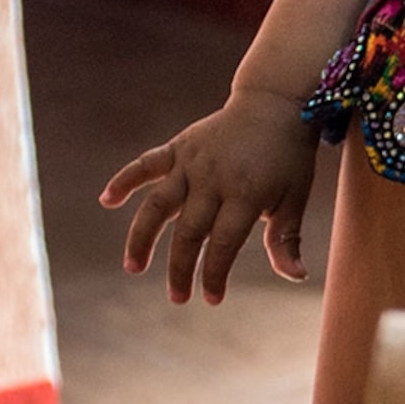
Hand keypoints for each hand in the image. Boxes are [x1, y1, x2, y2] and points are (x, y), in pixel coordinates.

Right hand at [100, 86, 322, 302]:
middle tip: (177, 298)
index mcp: (247, 194)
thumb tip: (296, 277)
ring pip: (158, 203)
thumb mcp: (295, 197)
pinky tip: (107, 200)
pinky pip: (146, 164)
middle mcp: (214, 178)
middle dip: (180, 268)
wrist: (275, 104)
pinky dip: (125, 180)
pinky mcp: (179, 147)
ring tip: (133, 266)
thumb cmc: (288, 158)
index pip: (224, 243)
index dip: (214, 273)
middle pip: (189, 231)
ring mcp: (192, 162)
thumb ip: (286, 239)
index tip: (210, 299)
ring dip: (142, 236)